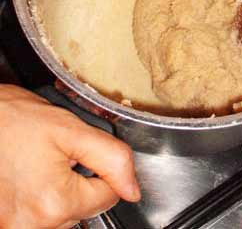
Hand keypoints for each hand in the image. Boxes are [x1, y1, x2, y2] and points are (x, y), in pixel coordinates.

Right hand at [0, 84, 139, 228]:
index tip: (81, 153)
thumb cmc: (13, 119)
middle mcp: (32, 227)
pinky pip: (40, 219)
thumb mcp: (72, 129)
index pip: (107, 197)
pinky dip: (41, 199)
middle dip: (78, 181)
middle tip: (55, 155)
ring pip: (63, 216)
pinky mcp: (4, 226)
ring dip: (59, 192)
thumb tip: (133, 189)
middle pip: (84, 209)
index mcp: (54, 204)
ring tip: (39, 165)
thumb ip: (112, 158)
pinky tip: (30, 178)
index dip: (102, 169)